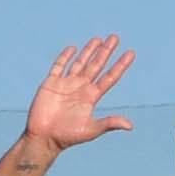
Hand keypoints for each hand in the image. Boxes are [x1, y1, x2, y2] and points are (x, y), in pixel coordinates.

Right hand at [24, 36, 135, 152]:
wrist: (43, 138)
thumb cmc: (67, 136)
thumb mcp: (91, 130)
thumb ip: (109, 123)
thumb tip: (130, 126)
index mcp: (91, 97)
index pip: (109, 77)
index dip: (120, 65)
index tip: (131, 53)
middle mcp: (81, 88)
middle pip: (96, 66)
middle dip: (106, 52)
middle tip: (115, 38)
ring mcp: (66, 84)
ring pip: (80, 63)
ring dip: (89, 51)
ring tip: (99, 39)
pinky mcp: (51, 83)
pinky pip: (59, 66)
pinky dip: (65, 57)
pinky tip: (73, 48)